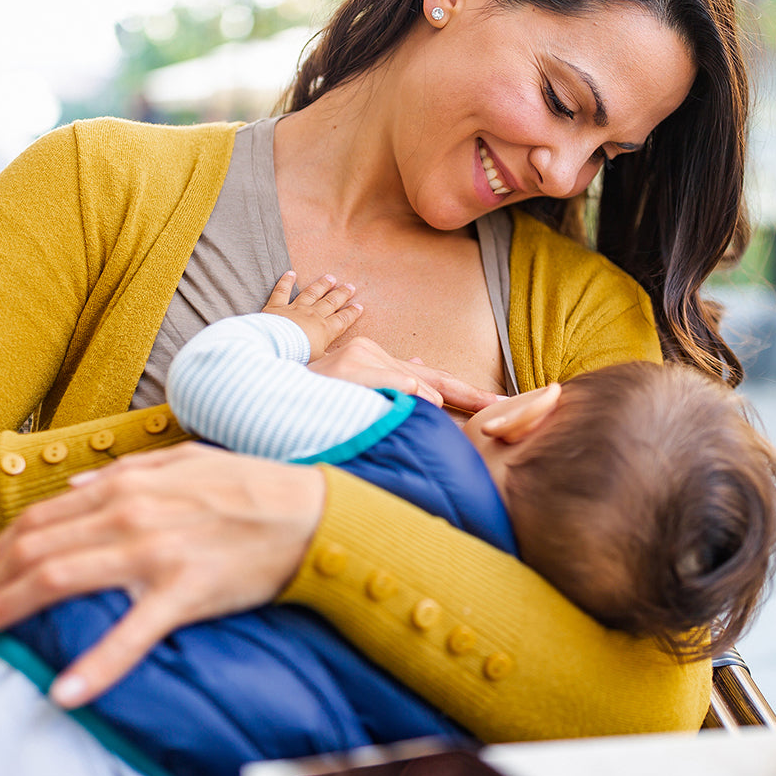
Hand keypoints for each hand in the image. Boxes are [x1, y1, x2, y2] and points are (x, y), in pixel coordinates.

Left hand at [0, 443, 324, 707]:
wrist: (305, 511)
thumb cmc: (244, 486)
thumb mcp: (181, 462)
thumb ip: (124, 471)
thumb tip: (76, 488)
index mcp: (127, 484)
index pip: (42, 518)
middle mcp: (131, 515)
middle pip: (38, 550)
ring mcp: (155, 553)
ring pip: (63, 581)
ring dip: (10, 609)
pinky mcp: (184, 591)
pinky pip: (132, 633)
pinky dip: (96, 664)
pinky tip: (65, 690)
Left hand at [261, 271, 363, 359]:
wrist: (276, 346)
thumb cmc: (298, 356)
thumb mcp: (318, 362)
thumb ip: (328, 360)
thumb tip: (338, 362)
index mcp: (325, 330)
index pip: (342, 320)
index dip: (351, 313)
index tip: (359, 306)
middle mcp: (313, 316)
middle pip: (330, 303)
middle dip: (341, 294)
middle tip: (350, 286)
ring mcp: (295, 309)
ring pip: (312, 294)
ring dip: (322, 285)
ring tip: (331, 278)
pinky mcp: (277, 306)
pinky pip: (282, 291)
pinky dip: (286, 281)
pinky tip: (291, 273)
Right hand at [309, 336, 504, 413]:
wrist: (269, 385)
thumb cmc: (313, 397)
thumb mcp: (354, 394)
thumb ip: (390, 386)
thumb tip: (427, 382)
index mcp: (382, 365)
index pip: (434, 379)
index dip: (467, 393)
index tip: (501, 405)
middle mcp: (375, 356)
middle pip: (435, 379)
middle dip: (472, 396)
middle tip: (506, 407)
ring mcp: (362, 359)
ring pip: (415, 386)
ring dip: (430, 408)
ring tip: (446, 420)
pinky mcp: (352, 368)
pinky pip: (395, 384)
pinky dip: (410, 396)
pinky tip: (424, 406)